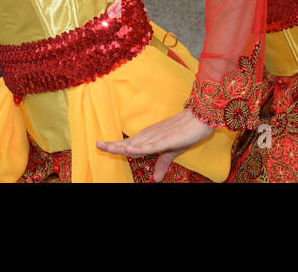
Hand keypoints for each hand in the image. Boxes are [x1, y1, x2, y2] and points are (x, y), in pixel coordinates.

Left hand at [93, 110, 214, 181]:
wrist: (200, 118)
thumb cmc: (186, 132)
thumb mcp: (173, 151)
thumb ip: (162, 163)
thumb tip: (156, 179)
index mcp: (150, 138)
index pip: (130, 144)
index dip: (116, 146)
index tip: (101, 145)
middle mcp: (150, 136)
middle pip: (128, 143)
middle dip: (112, 145)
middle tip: (97, 144)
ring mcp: (157, 137)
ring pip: (135, 143)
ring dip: (120, 146)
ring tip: (105, 147)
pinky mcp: (165, 140)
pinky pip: (150, 146)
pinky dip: (139, 149)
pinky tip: (130, 151)